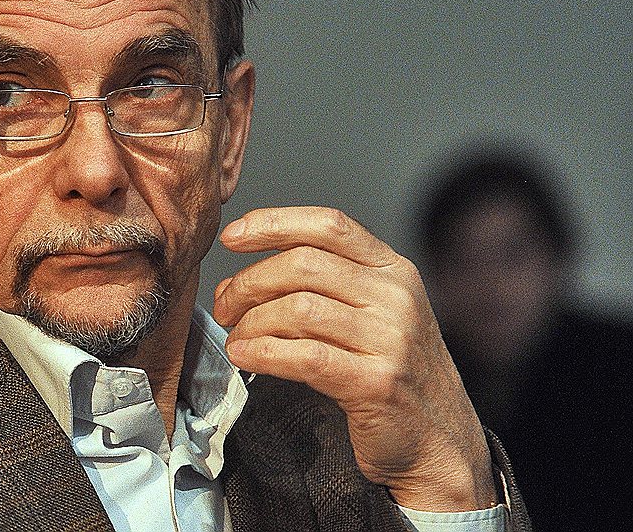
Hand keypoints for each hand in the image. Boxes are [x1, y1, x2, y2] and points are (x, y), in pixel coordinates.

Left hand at [213, 206, 495, 510]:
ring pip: (298, 309)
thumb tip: (235, 284)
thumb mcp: (366, 316)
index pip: (328, 225)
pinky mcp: (377, 382)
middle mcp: (395, 296)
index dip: (273, 224)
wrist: (440, 441)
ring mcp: (391, 338)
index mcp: (393, 270)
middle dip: (249, 283)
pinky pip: (305, 356)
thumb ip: (313, 290)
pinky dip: (264, 354)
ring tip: (236, 339)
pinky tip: (244, 357)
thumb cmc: (389, 374)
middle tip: (225, 307)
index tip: (232, 236)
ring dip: (251, 323)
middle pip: (303, 264)